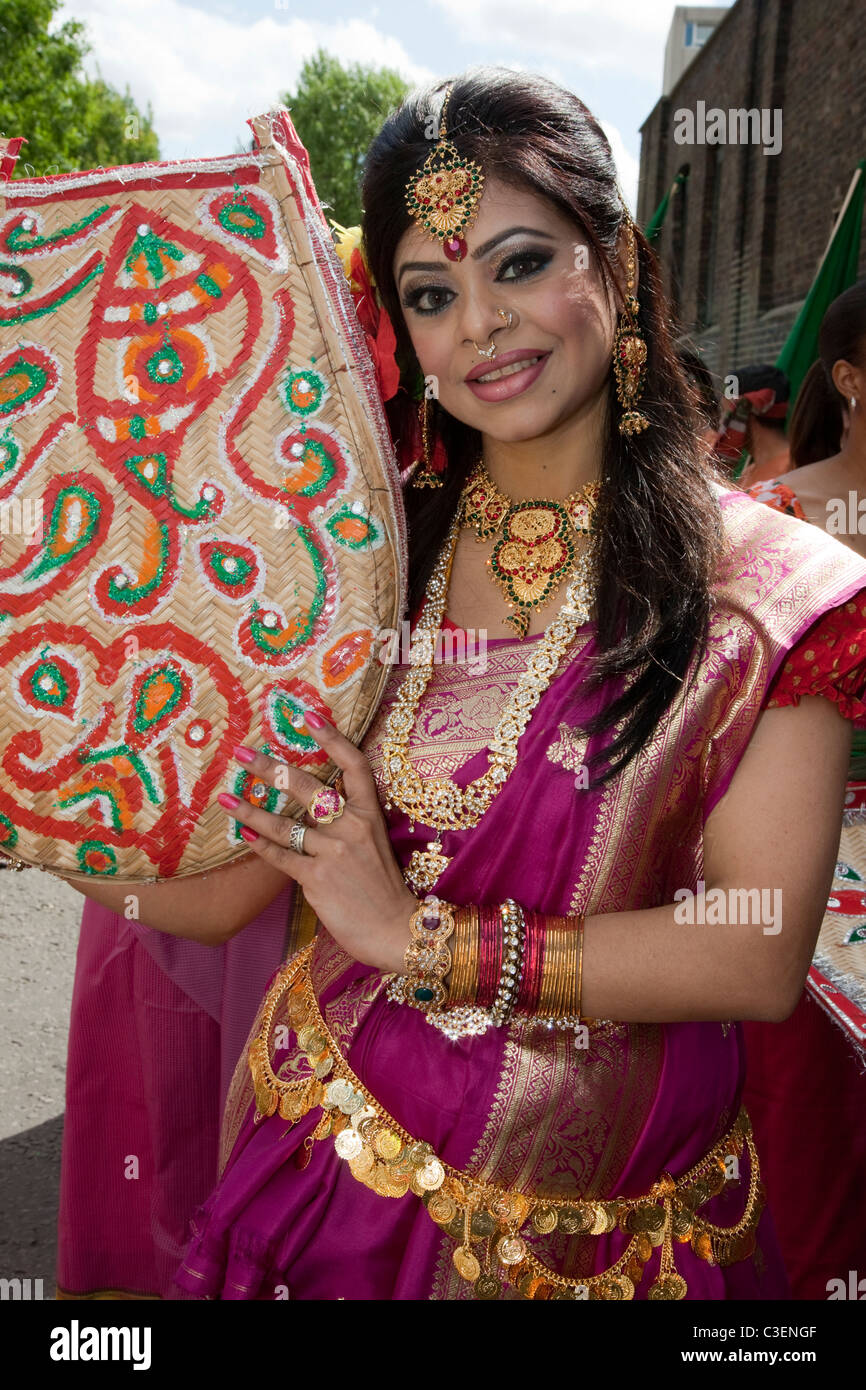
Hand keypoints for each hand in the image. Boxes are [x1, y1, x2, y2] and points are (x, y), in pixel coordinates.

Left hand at [216, 715, 417, 973]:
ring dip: (250, 810)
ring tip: (225, 799)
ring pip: (284, 824)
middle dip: (270, 767)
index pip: (354, 764)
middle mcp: (353, 826)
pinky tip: (242, 835)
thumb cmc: (382, 887)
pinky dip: (259, 845)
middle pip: (307, 786)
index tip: (307, 715)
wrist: (393, 928)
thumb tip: (307, 806)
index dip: (331, 737)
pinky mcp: (317, 878)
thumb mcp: (373, 844)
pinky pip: (280, 856)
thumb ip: (346, 822)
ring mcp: (334, 852)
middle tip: (241, 752)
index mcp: (371, 813)